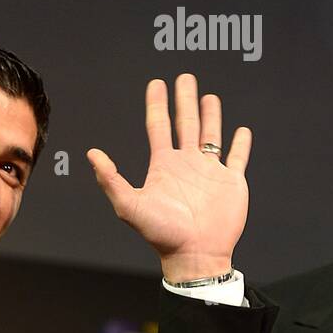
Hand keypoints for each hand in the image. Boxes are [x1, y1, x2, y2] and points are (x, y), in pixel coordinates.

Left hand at [86, 74, 250, 282]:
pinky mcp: (231, 182)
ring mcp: (209, 172)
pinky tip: (241, 130)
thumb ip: (111, 180)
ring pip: (211, 135)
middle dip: (184, 100)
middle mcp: (186, 165)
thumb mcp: (130, 205)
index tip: (156, 83)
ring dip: (210, 115)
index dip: (156, 104)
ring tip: (208, 96)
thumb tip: (92, 154)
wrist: (195, 255)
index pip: (158, 126)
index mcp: (164, 166)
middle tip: (184, 78)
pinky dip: (241, 143)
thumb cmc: (162, 234)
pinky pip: (237, 157)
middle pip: (185, 124)